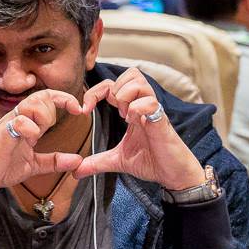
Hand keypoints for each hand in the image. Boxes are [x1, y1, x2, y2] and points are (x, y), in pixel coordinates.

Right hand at [0, 89, 86, 196]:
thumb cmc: (2, 168)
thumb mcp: (34, 165)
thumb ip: (54, 161)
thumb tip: (78, 161)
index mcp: (25, 121)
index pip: (46, 97)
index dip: (65, 99)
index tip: (79, 109)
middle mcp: (17, 118)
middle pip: (42, 96)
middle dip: (53, 111)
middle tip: (47, 131)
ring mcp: (8, 124)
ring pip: (31, 104)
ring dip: (42, 117)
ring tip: (37, 135)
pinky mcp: (2, 135)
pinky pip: (19, 121)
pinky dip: (30, 129)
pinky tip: (30, 140)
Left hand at [73, 69, 205, 191]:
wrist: (173, 175)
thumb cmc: (151, 161)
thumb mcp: (117, 160)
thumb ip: (97, 162)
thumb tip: (75, 171)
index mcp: (132, 109)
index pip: (113, 84)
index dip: (95, 92)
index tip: (84, 110)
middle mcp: (143, 105)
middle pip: (131, 73)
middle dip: (114, 89)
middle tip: (114, 111)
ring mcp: (153, 111)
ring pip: (139, 81)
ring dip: (126, 96)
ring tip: (126, 116)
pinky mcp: (161, 121)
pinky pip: (151, 102)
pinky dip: (138, 108)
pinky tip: (135, 122)